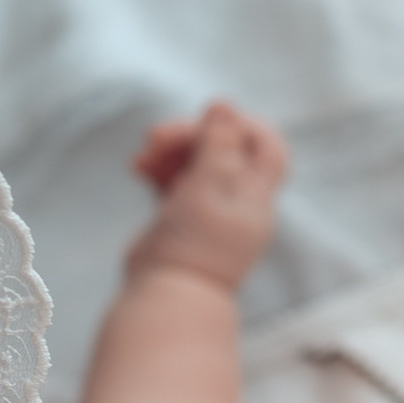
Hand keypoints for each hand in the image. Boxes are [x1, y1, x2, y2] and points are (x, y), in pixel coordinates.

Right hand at [125, 101, 287, 287]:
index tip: (210, 119)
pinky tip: (138, 167)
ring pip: (195, 164)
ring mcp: (208, 212)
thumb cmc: (195, 245)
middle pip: (223, 150)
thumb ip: (219, 145)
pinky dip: (158, 169)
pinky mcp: (180, 220)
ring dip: (170, 151)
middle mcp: (237, 203)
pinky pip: (173, 182)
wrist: (167, 297)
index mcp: (256, 197)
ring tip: (143, 155)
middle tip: (156, 137)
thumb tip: (223, 105)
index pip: (265, 146)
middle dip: (191, 136)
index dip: (241, 125)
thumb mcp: (210, 185)